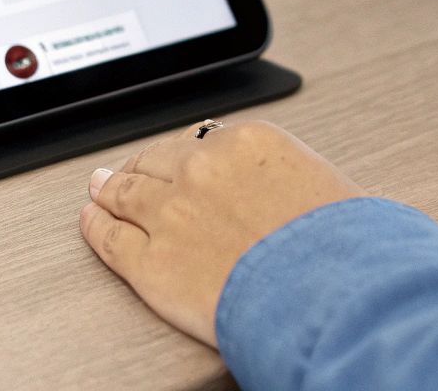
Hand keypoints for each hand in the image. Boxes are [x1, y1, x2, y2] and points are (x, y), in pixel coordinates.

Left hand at [80, 119, 365, 346]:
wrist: (336, 298)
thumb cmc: (347, 251)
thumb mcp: (330, 189)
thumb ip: (292, 181)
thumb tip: (290, 194)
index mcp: (249, 143)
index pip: (203, 140)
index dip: (186, 156)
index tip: (181, 163)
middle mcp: (202, 169)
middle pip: (157, 161)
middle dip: (142, 167)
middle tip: (128, 170)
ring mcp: (170, 214)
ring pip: (125, 193)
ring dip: (109, 190)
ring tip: (99, 190)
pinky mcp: (151, 263)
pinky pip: (109, 239)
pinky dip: (94, 228)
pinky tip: (90, 221)